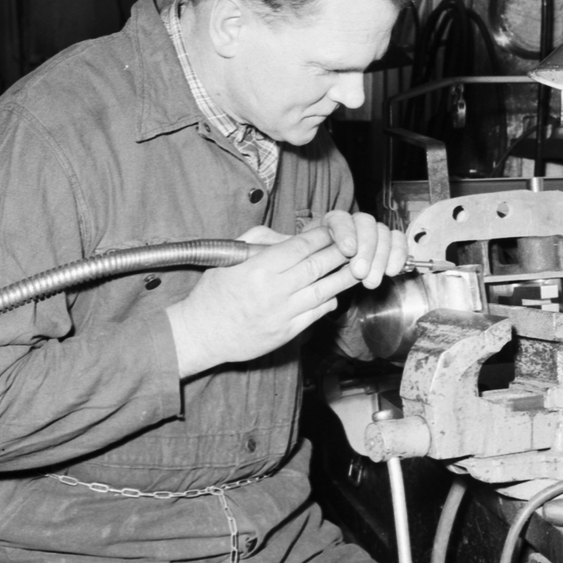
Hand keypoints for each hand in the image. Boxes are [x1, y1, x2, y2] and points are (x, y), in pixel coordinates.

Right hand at [166, 225, 358, 377]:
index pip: (301, 246)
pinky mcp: (287, 333)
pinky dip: (329, 300)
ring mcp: (282, 314)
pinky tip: (336, 292)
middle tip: (359, 243)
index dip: (323, 236)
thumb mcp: (231, 257)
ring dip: (345, 277)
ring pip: (324, 291)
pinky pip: (316, 314)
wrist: (202, 334)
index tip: (336, 228)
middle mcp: (274, 290)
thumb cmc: (214, 293)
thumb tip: (292, 235)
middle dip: (341, 252)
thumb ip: (261, 241)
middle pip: (318, 266)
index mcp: (259, 268)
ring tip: (360, 266)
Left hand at [313, 211, 407, 287]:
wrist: (327, 277)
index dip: (346, 232)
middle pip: (366, 224)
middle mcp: (354, 223)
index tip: (348, 250)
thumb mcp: (309, 261)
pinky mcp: (389, 242)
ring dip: (380, 258)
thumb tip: (305, 251)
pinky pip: (398, 241)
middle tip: (360, 273)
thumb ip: (308, 255)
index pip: (341, 218)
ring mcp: (373, 231)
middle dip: (365, 249)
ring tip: (371, 281)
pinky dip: (398, 255)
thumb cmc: (316, 267)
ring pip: (383, 233)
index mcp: (331, 223)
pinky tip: (391, 271)